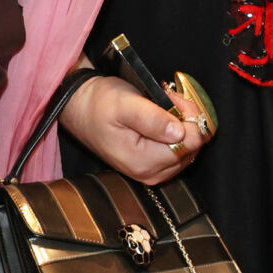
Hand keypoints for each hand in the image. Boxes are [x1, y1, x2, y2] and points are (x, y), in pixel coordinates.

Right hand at [61, 73, 208, 187]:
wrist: (81, 109)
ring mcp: (153, 173)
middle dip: (186, 119)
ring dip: (182, 124)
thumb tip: (180, 132)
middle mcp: (151, 174)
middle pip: (192, 147)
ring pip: (189, 149)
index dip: (188, 117)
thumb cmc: (99, 104)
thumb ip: (153, 119)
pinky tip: (162, 118)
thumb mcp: (125, 104)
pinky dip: (176, 132)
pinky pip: (180, 150)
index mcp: (143, 162)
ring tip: (162, 107)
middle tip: (167, 99)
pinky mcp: (154, 167)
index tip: (172, 99)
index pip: (190, 143)